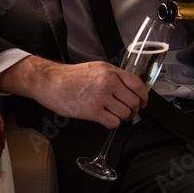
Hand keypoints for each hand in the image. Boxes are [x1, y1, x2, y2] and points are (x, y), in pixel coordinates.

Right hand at [0, 57, 147, 127]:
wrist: (49, 82)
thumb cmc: (69, 77)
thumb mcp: (95, 68)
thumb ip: (112, 76)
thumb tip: (128, 88)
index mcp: (110, 71)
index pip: (137, 84)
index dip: (144, 96)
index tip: (143, 102)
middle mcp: (108, 82)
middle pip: (134, 101)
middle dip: (133, 109)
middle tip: (127, 111)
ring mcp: (101, 97)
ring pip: (125, 113)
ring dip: (122, 118)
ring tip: (114, 115)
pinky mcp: (92, 111)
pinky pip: (113, 123)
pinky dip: (112, 124)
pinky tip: (105, 120)